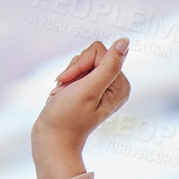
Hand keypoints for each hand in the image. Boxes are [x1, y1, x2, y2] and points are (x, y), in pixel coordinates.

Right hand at [31, 37, 132, 178]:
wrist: (53, 137)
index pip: (99, 51)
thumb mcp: (90, 89)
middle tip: (68, 89)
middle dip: (74, 69)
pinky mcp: (92, 88)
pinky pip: (77, 68)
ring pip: (82, 60)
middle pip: (91, 53)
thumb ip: (109, 66)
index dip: (81, 63)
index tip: (73, 83)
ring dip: (69, 75)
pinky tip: (63, 94)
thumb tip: (125, 41)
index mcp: (121, 86)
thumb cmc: (68, 116)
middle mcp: (116, 85)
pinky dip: (66, 79)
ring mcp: (104, 86)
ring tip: (65, 94)